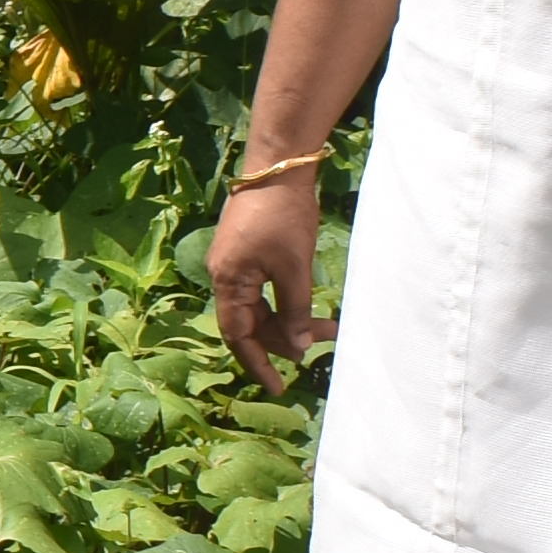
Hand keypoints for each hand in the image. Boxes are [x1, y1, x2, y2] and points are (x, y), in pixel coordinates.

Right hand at [209, 177, 329, 390]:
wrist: (278, 166)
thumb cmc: (284, 216)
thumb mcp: (295, 267)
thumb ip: (295, 310)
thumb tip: (299, 346)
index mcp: (228, 281)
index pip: (238, 336)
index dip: (257, 363)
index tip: (278, 386)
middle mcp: (224, 276)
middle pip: (250, 323)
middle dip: (286, 339)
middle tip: (324, 343)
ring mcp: (234, 263)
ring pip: (259, 307)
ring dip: (290, 320)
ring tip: (327, 325)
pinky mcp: (246, 251)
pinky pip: (262, 290)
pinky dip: (284, 302)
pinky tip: (306, 305)